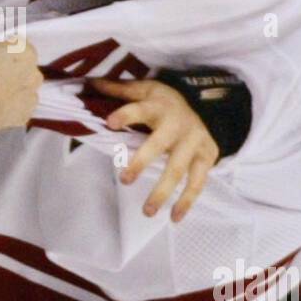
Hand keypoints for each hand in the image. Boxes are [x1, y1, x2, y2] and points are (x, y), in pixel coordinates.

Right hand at [0, 39, 42, 132]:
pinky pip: (19, 111)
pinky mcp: (23, 118)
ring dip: (13, 92)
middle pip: (27, 72)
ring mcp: (31, 99)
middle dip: (14, 73)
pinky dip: (10, 110)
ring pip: (25, 93)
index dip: (7, 53)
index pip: (21, 48)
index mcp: (27, 53)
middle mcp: (34, 75)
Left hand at [90, 77, 219, 221]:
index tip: (109, 122)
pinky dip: (187, 202)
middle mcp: (177, 125)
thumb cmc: (167, 102)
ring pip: (178, 169)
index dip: (126, 114)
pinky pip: (198, 182)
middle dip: (142, 162)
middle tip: (124, 181)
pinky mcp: (207, 157)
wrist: (210, 105)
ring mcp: (194, 143)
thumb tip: (90, 83)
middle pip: (160, 145)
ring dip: (162, 192)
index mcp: (158, 106)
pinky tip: (174, 218)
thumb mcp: (146, 90)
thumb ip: (120, 90)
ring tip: (147, 212)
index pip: (140, 109)